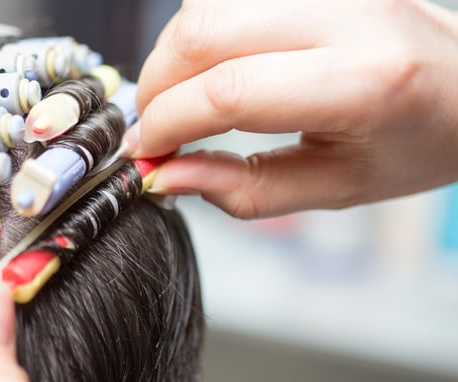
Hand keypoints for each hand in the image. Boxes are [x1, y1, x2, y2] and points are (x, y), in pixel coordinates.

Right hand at [126, 0, 457, 217]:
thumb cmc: (410, 144)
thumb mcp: (332, 189)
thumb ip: (243, 189)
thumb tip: (166, 176)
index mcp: (364, 83)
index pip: (230, 90)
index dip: (168, 122)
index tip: (146, 152)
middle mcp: (349, 15)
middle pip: (206, 32)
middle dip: (156, 85)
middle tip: (154, 128)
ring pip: (207, 4)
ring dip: (173, 55)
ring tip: (181, 99)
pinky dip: (199, 31)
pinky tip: (209, 66)